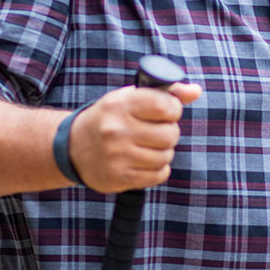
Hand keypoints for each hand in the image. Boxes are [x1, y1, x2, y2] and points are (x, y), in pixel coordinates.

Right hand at [68, 82, 202, 193]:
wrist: (73, 148)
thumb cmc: (110, 118)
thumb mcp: (130, 98)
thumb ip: (165, 93)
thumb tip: (196, 91)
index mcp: (120, 105)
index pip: (165, 106)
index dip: (173, 109)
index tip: (167, 111)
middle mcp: (117, 130)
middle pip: (170, 135)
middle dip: (169, 132)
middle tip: (157, 131)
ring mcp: (117, 156)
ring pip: (166, 156)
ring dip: (163, 152)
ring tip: (148, 146)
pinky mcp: (119, 178)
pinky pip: (158, 175)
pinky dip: (158, 169)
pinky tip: (144, 161)